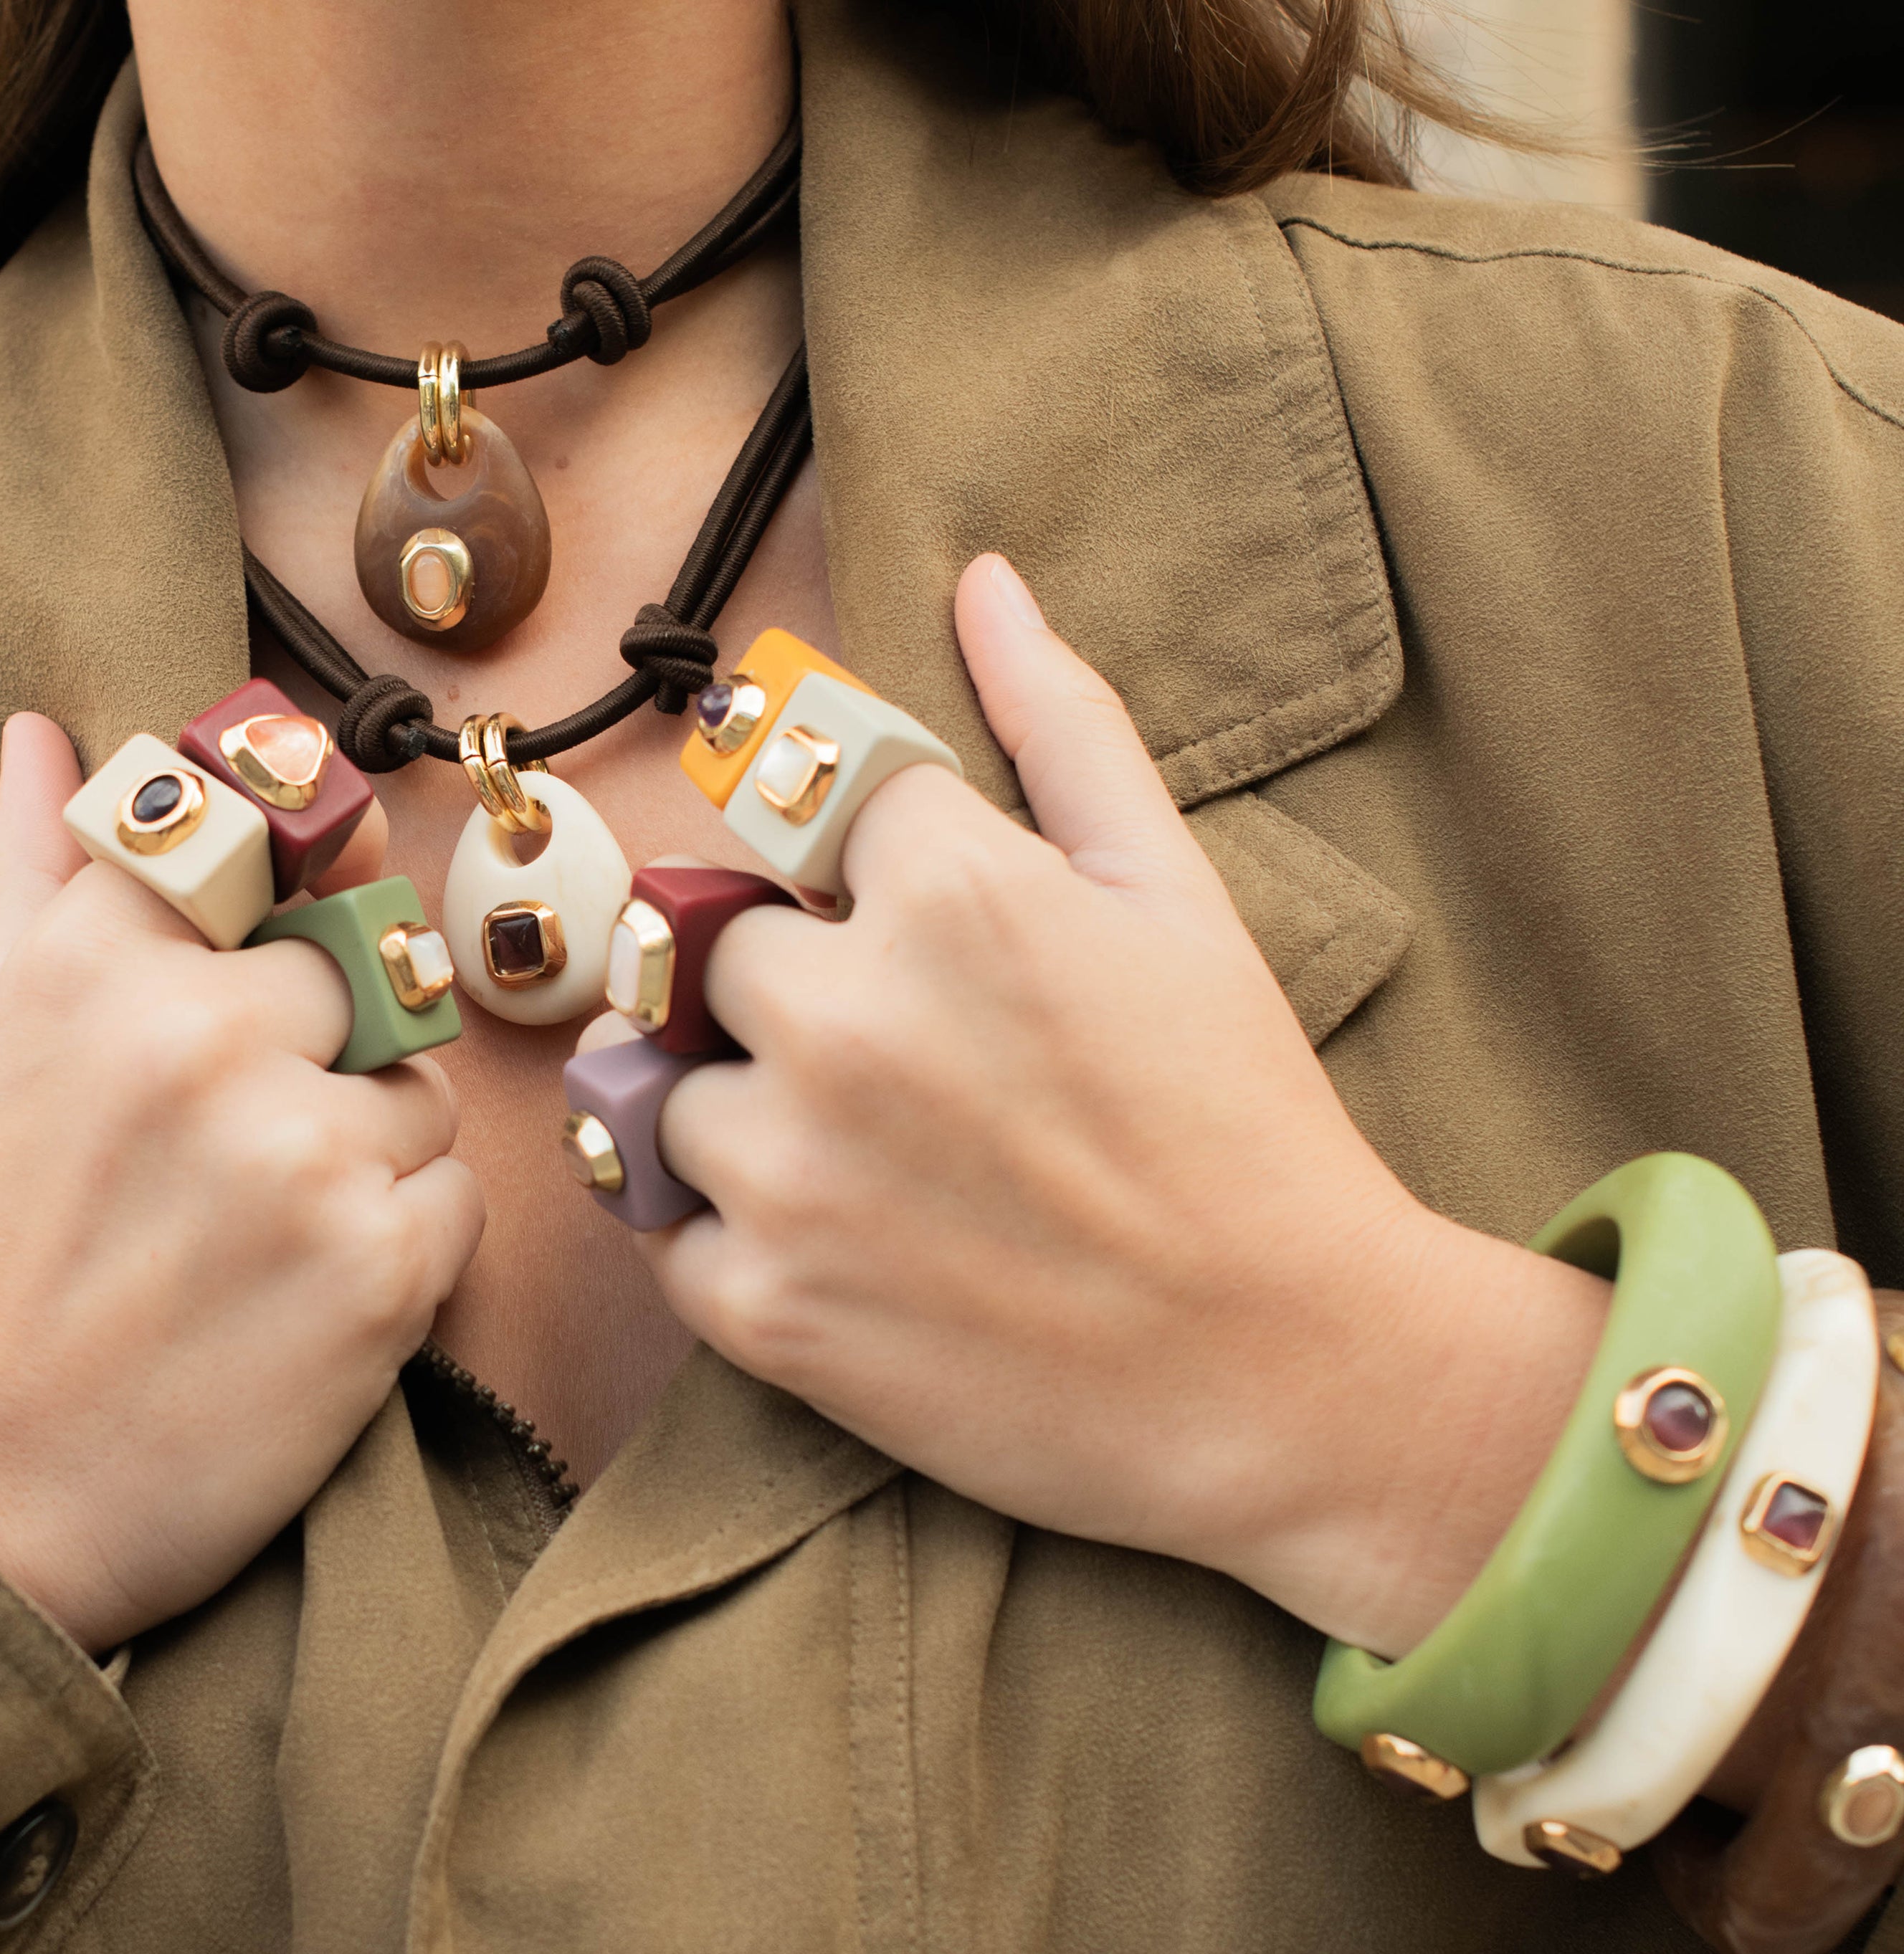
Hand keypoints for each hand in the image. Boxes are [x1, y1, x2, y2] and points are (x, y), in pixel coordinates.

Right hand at [0, 716, 482, 1650]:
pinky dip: (403, 1253)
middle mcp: (203, 1032)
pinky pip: (460, 1202)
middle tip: (222, 1159)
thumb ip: (28, 876)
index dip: (273, 909)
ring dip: (365, 1160)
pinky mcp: (382, 1268)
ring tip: (248, 1244)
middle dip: (320, 1051)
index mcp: (99, 957)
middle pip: (364, 968)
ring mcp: (301, 1150)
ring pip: (420, 1093)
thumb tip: (45, 734)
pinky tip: (297, 1304)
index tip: (249, 966)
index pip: (264, 838)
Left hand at [645, 555, 1608, 1657]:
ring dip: (742, 1114)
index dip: (854, 863)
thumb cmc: (1242, 1124)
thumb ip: (1064, 724)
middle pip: (711, 944)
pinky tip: (844, 1248)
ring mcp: (788, 1171)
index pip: (799, 799)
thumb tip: (981, 580)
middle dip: (787, 986)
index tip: (910, 925)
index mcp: (945, 889)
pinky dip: (728, 1237)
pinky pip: (664, 1230)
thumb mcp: (1176, 893)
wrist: (1289, 1373)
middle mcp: (841, 1016)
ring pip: (669, 1086)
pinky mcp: (760, 1309)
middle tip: (909, 1068)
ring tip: (880, 1169)